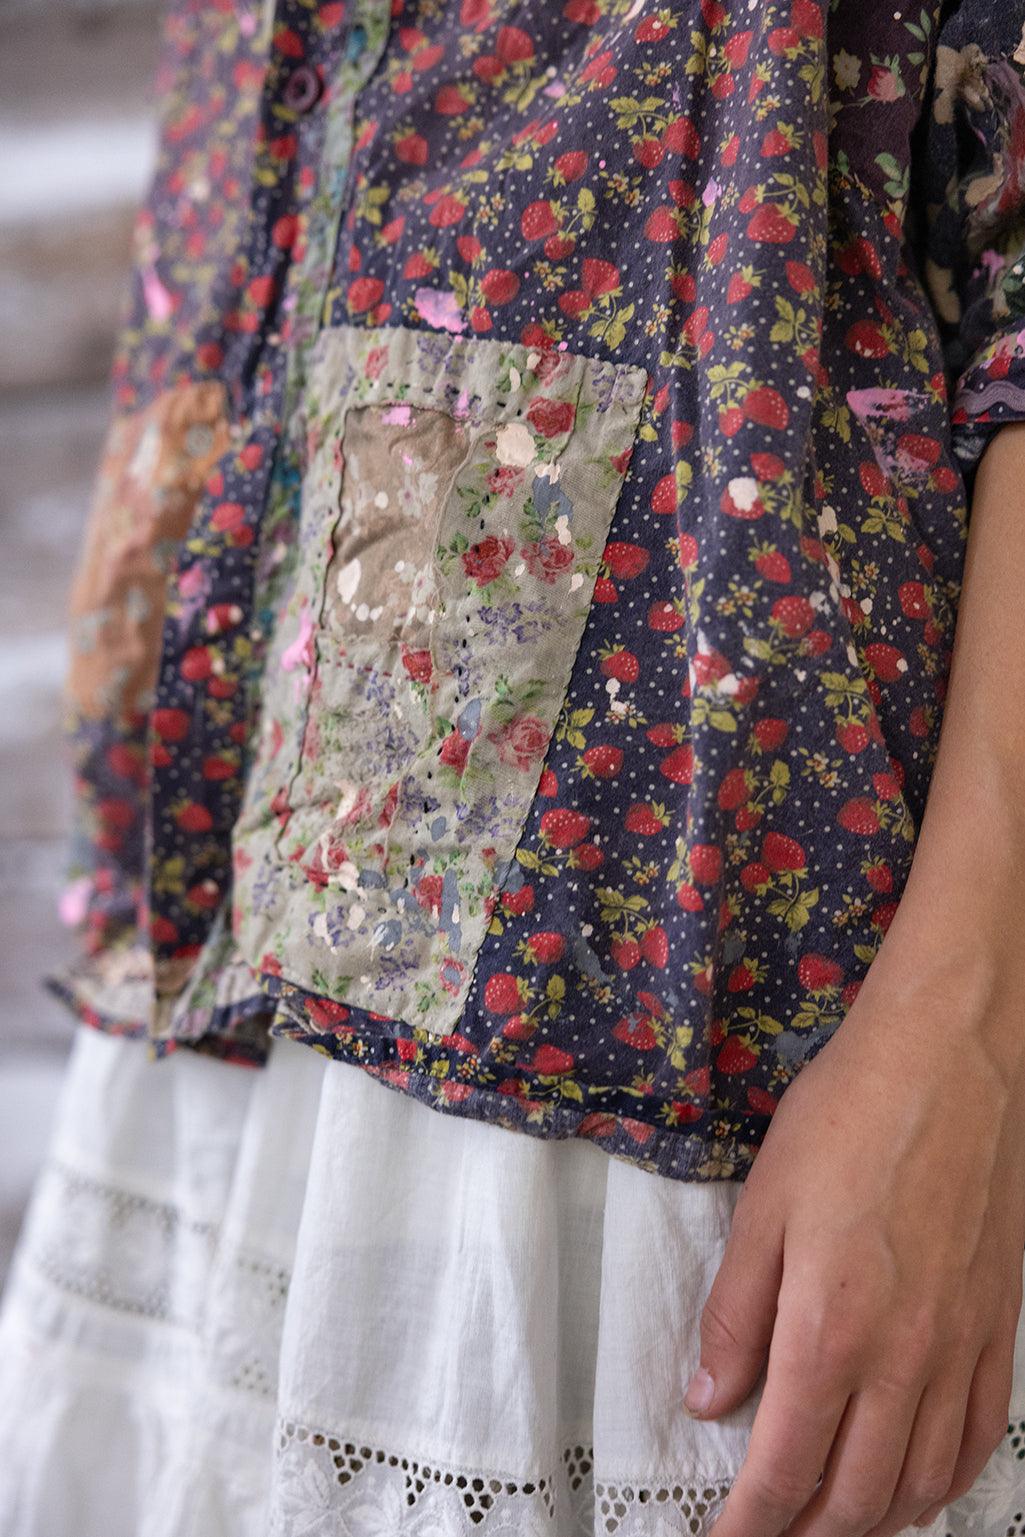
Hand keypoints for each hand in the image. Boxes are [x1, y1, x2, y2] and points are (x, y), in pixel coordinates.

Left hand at [690, 944, 1024, 1536]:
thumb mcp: (763, 1205)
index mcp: (830, 1331)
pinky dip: (944, 1479)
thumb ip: (737, 1312)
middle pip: (857, 1494)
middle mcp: (903, 1359)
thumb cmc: (846, 1119)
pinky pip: (978, 1435)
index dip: (751, 1522)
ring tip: (834, 1518)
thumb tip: (712, 1396)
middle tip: (770, 1530)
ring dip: (875, 1517)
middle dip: (806, 1530)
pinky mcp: (997, 1326)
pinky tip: (919, 1479)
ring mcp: (960, 1347)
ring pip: (922, 1480)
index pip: (786, 1467)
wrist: (949, 1062)